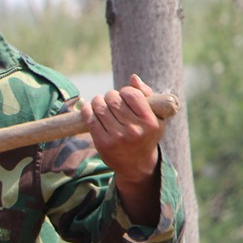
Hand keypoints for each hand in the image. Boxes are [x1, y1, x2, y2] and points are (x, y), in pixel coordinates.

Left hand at [80, 74, 164, 224]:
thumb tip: (133, 78)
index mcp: (149, 122)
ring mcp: (117, 137)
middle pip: (113, 99)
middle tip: (111, 99)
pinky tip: (89, 108)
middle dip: (110, 95)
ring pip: (100, 107)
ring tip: (100, 102)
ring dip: (97, 101)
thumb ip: (146, 95)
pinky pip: (90, 119)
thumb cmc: (147, 135)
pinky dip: (87, 110)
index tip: (124, 95)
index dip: (125, 91)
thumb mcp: (155, 117)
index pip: (132, 94)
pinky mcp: (103, 143)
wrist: (137, 164)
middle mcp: (134, 130)